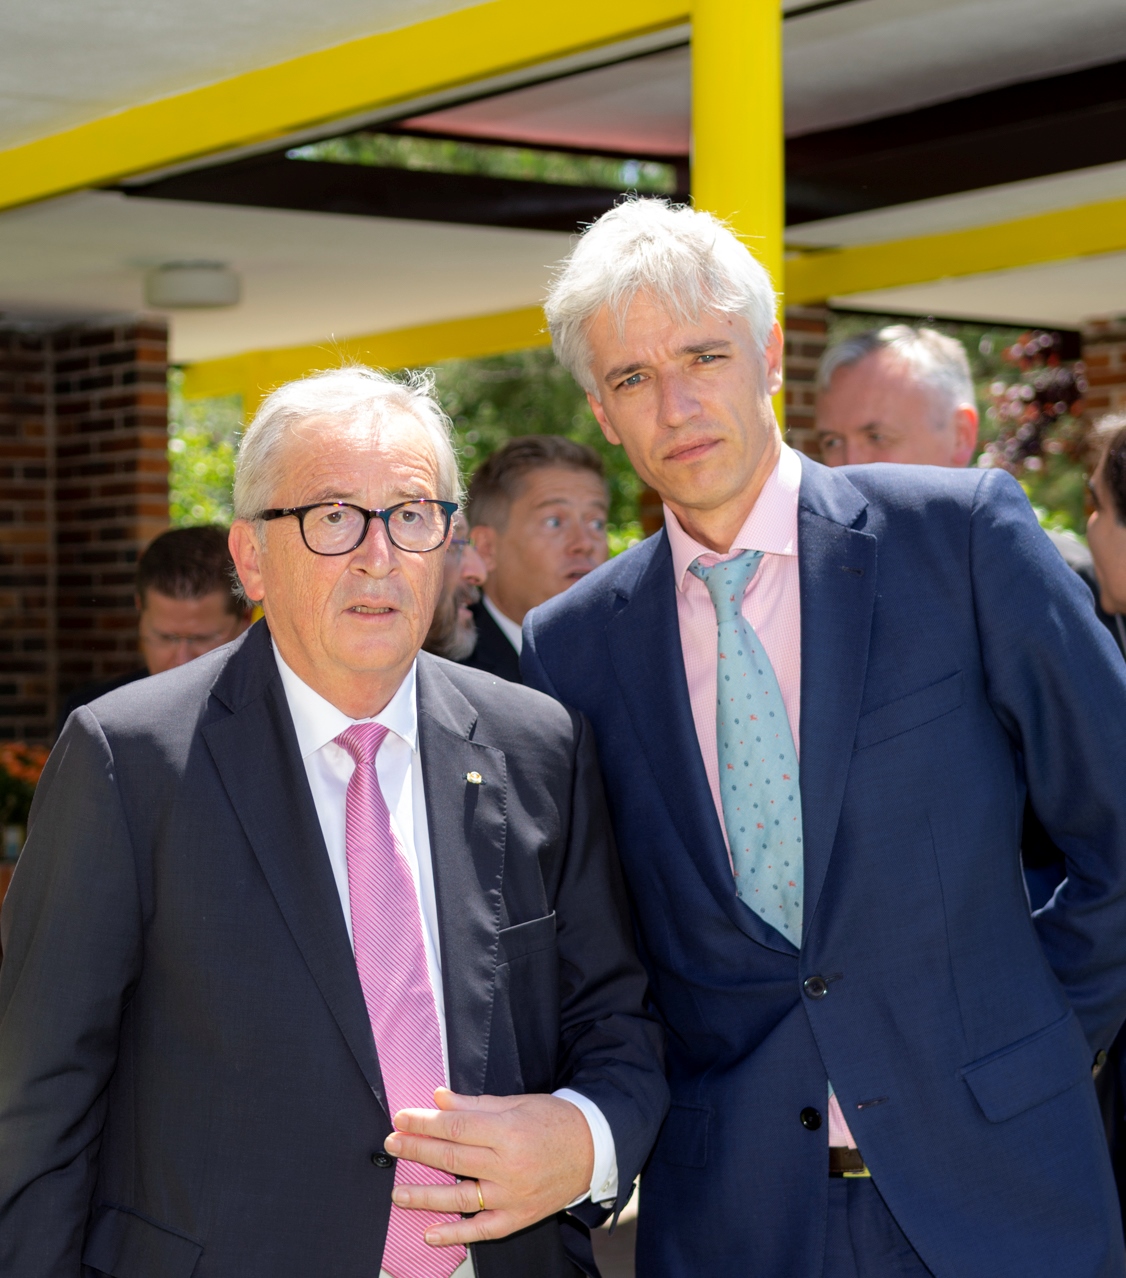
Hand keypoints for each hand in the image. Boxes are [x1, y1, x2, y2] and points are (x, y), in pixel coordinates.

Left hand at [384, 1088, 594, 1246]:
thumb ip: (475, 1104)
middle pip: (452, 1159)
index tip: (401, 1119)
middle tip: (392, 1144)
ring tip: (398, 1191)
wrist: (593, 1149)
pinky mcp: (518, 1217)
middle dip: (417, 1150)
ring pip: (460, 1198)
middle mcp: (509, 1166)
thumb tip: (440, 1098)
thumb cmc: (554, 1121)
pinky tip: (430, 1234)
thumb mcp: (517, 1103)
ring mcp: (513, 1196)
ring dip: (424, 1195)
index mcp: (509, 1131)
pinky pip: (481, 1230)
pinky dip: (454, 1234)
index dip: (424, 1123)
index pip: (456, 1127)